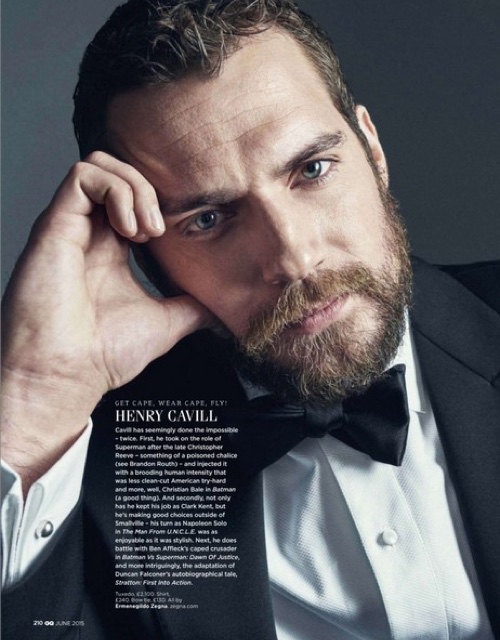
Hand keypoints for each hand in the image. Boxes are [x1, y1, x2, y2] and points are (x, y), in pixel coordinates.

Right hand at [1, 151, 212, 489]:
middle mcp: (89, 233)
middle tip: (160, 231)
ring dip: (135, 188)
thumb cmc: (103, 355)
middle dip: (149, 189)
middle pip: (117, 173)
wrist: (66, 376)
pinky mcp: (54, 225)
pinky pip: (83, 175)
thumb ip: (191, 308)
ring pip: (100, 165)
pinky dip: (116, 191)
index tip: (174, 236)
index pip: (132, 199)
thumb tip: (222, 310)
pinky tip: (129, 229)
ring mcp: (70, 227)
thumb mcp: (165, 323)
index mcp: (110, 250)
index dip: (159, 203)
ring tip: (146, 231)